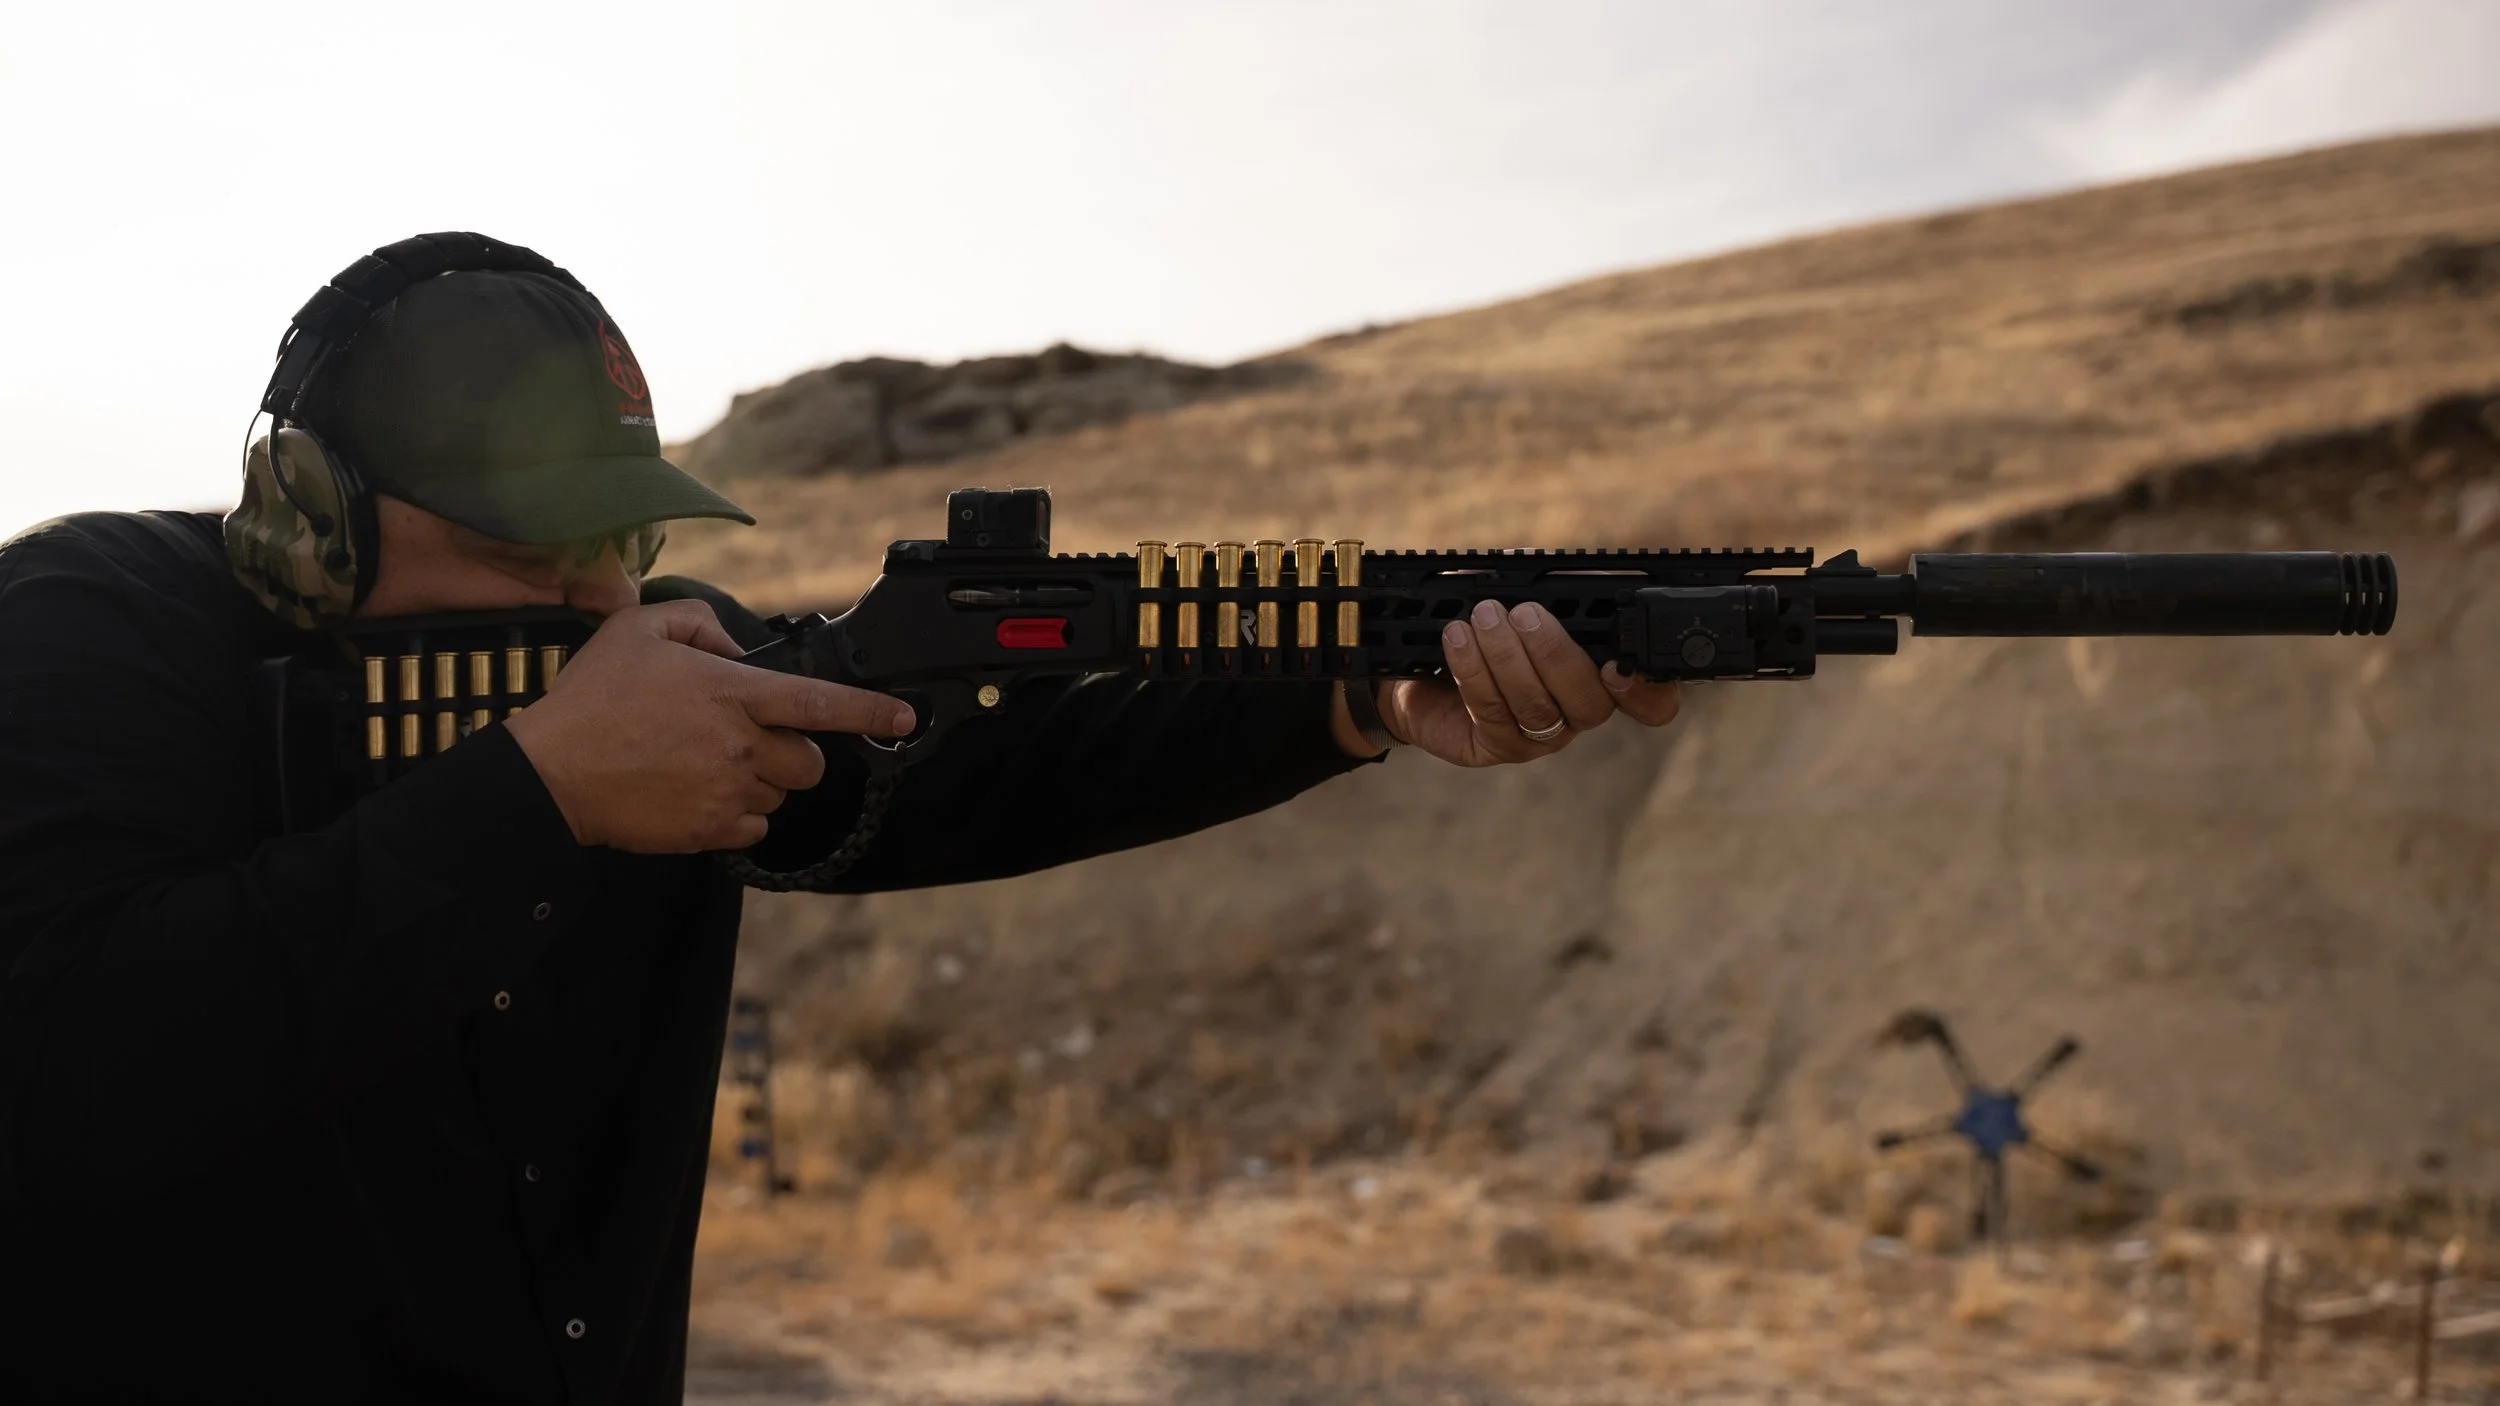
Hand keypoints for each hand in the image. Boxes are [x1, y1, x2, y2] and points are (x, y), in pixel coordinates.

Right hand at [504, 600, 914, 852]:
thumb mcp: (635, 630)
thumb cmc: (590, 701)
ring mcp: (729, 793)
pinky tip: (696, 794)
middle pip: (808, 761)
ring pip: (780, 795)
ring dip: (759, 782)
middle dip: (790, 752)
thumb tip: (732, 648)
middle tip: (745, 741)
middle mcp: (741, 746)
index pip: (821, 703)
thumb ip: (695, 623)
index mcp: (732, 694)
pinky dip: (737, 814)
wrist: (551, 775)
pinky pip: (753, 828)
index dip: (870, 712)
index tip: (905, 718)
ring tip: (705, 766)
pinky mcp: (711, 831)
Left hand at [1354, 600, 1681, 765]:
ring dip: (1507, 657)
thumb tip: (1533, 560)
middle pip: (1590, 703)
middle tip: (1525, 614)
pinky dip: (1473, 671)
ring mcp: (1539, 736)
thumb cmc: (1483, 626)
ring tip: (1483, 617)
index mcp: (1600, 673)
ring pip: (1536, 707)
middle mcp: (1576, 712)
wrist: (1422, 667)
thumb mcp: (1512, 595)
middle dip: (1555, 654)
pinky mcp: (1496, 747)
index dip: (1645, 692)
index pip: (1648, 700)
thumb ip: (1535, 582)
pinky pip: (1491, 714)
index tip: (1619, 667)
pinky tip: (1457, 639)